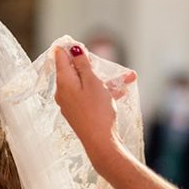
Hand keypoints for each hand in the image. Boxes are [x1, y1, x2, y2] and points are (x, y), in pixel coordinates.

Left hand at [54, 44, 135, 165]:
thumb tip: (73, 49)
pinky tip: (122, 91)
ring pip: (87, 84)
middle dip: (94, 65)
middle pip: (75, 71)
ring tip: (129, 77)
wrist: (100, 142)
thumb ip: (83, 64)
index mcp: (63, 82)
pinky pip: (90, 96)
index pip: (59, 57)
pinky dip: (104, 92)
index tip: (83, 46)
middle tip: (108, 63)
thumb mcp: (92, 82)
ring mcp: (70, 103)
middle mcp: (63, 92)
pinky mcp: (79, 112)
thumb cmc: (97, 110)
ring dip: (107, 79)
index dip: (70, 48)